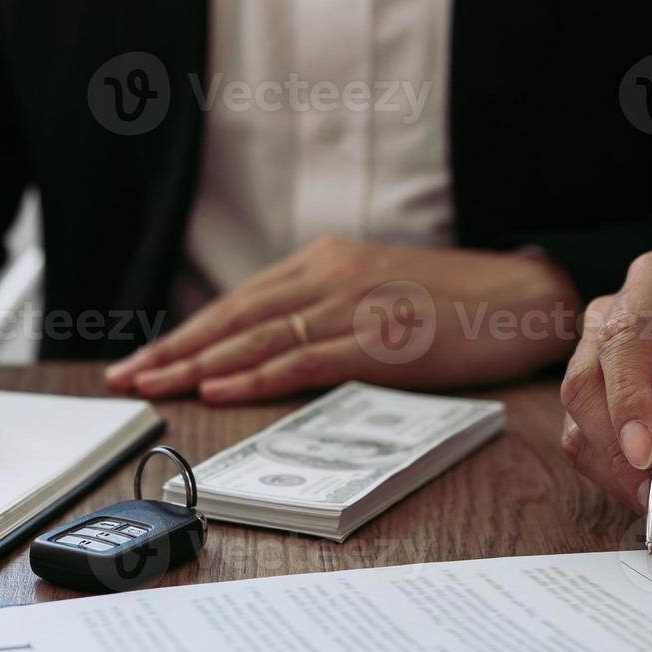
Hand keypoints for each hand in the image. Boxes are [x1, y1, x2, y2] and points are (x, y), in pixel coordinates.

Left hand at [104, 236, 580, 401]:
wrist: (525, 296)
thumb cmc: (454, 303)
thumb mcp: (377, 294)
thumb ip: (326, 312)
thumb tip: (275, 349)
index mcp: (325, 263)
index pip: (240, 301)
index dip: (188, 332)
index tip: (147, 357)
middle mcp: (329, 276)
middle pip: (234, 317)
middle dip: (175, 349)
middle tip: (127, 376)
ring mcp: (352, 305)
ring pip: (257, 337)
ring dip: (199, 365)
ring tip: (153, 385)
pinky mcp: (378, 339)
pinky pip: (303, 359)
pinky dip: (255, 376)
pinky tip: (217, 389)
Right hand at [559, 250, 651, 548]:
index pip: (623, 333)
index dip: (629, 395)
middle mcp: (619, 325)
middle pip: (588, 387)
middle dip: (628, 457)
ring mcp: (606, 378)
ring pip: (585, 434)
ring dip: (637, 490)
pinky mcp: (607, 428)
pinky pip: (600, 468)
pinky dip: (645, 503)